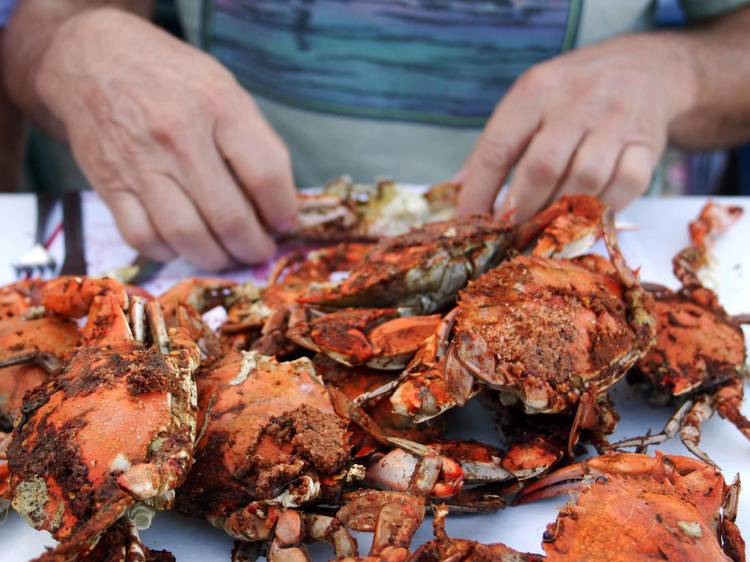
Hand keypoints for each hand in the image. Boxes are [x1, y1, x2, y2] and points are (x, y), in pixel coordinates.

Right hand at [36, 8, 296, 269]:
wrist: (94, 59)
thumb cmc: (172, 78)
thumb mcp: (225, 90)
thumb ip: (254, 141)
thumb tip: (277, 203)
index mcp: (218, 107)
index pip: (266, 174)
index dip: (283, 210)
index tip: (284, 223)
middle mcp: (178, 137)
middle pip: (228, 216)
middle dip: (253, 247)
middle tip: (260, 251)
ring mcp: (140, 164)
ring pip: (187, 236)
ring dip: (216, 259)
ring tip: (228, 256)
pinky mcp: (108, 185)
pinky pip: (143, 238)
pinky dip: (170, 252)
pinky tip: (184, 245)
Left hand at [457, 33, 695, 221]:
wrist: (645, 70)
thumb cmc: (572, 96)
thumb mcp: (528, 104)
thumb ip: (494, 149)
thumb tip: (454, 192)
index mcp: (535, 91)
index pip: (498, 147)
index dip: (479, 192)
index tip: (470, 222)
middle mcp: (575, 102)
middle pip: (542, 168)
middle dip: (521, 210)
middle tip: (509, 235)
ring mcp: (615, 122)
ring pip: (584, 181)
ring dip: (559, 216)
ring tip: (542, 233)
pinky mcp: (647, 144)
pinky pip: (624, 187)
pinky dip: (601, 211)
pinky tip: (584, 219)